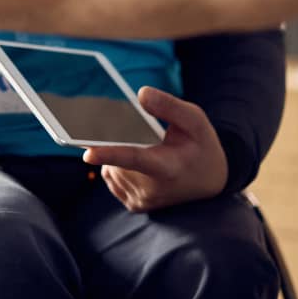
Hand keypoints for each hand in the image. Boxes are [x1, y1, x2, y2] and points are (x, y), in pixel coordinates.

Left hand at [81, 87, 228, 211]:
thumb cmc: (201, 146)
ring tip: (147, 150)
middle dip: (118, 141)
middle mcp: (153, 189)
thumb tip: (141, 94)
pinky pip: (111, 177)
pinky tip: (137, 160)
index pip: (135, 159)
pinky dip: (116, 165)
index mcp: (168, 168)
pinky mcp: (134, 204)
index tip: (87, 153)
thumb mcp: (195, 120)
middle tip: (142, 135)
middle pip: (118, 159)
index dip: (110, 155)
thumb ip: (169, 106)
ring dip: (117, 153)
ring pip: (110, 167)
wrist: (210, 181)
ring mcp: (142, 199)